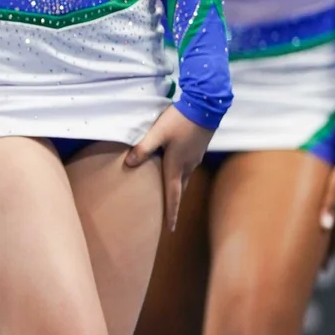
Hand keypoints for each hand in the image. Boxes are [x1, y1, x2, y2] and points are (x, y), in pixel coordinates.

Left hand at [124, 105, 213, 229]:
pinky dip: (181, 174)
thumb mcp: (157, 133)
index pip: (173, 196)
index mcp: (176, 166)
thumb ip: (142, 149)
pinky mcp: (198, 149)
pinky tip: (175, 168)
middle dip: (174, 203)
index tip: (170, 229)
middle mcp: (188, 166)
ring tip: (169, 193)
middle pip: (180, 189)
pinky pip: (188, 167)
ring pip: (184, 178)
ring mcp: (195, 158)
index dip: (171, 213)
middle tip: (168, 216)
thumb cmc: (180, 120)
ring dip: (177, 188)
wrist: (206, 105)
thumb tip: (128, 164)